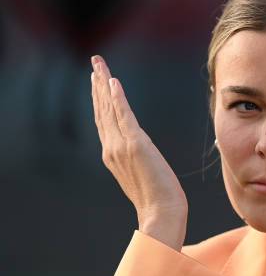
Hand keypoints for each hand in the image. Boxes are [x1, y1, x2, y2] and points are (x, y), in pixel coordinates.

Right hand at [90, 55, 186, 250]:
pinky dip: (117, 97)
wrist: (161, 212)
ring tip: (98, 65)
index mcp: (112, 154)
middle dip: (97, 85)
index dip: (100, 99)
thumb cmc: (158, 198)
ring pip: (109, 109)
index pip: (104, 120)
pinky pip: (123, 115)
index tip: (98, 81)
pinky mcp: (135, 144)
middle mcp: (111, 148)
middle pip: (102, 110)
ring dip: (103, 84)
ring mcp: (121, 146)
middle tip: (94, 63)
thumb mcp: (142, 174)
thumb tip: (140, 151)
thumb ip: (136, 159)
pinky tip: (112, 82)